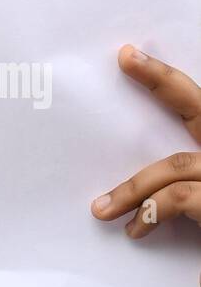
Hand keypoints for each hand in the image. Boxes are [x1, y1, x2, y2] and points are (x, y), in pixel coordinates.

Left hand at [92, 46, 200, 237]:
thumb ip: (183, 184)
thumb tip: (132, 188)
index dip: (166, 81)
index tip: (130, 56)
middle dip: (163, 81)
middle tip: (125, 59)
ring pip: (175, 165)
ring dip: (133, 188)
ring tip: (103, 210)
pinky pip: (179, 198)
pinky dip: (150, 212)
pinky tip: (136, 230)